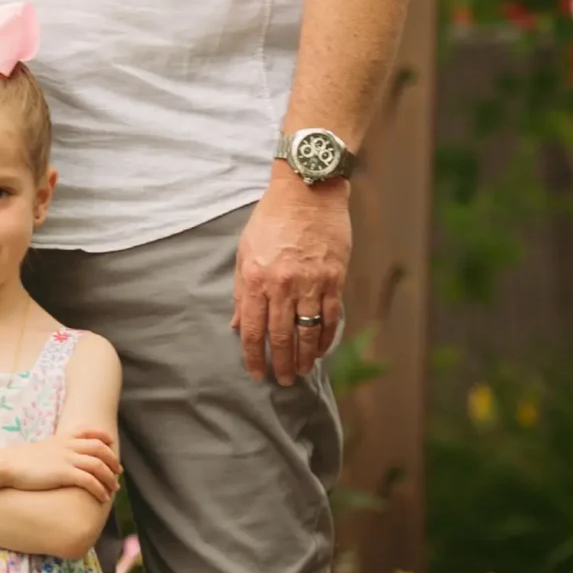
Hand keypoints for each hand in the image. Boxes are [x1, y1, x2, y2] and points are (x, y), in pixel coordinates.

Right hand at [5, 428, 119, 502]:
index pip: (88, 431)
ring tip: (114, 489)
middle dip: (112, 460)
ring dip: (110, 478)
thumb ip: (52, 450)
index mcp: (61, 438)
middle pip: (99, 448)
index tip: (110, 442)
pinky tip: (103, 497)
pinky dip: (100, 489)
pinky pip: (90, 481)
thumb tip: (56, 459)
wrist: (7, 465)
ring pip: (98, 465)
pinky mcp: (64, 473)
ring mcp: (67, 459)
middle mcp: (67, 446)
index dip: (102, 436)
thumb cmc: (19, 461)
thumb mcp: (40, 449)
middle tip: (118, 472)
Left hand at [233, 166, 349, 385]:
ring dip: (305, 356)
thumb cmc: (271, 219)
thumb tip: (238, 324)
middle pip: (280, 336)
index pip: (253, 329)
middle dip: (281, 363)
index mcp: (256, 279)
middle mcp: (283, 285)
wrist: (307, 191)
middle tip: (283, 380)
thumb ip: (242, 291)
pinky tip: (322, 349)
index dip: (253, 356)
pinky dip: (326, 337)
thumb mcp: (245, 251)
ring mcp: (311, 283)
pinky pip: (330, 316)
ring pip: (308, 331)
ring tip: (303, 370)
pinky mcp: (334, 278)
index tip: (256, 373)